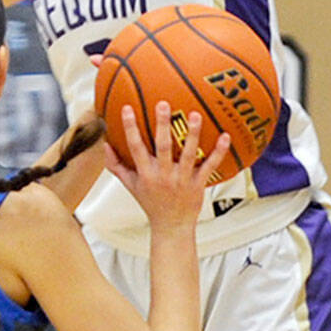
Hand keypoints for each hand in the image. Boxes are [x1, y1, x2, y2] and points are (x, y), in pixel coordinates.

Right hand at [106, 101, 230, 224]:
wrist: (171, 226)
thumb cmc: (151, 204)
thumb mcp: (130, 185)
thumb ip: (116, 166)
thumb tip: (106, 146)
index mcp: (146, 174)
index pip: (135, 148)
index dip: (130, 128)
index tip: (127, 109)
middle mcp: (163, 176)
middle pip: (162, 147)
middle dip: (162, 125)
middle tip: (163, 104)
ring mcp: (182, 179)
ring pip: (188, 154)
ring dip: (192, 134)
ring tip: (194, 115)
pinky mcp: (198, 184)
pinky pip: (210, 166)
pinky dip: (218, 152)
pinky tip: (225, 137)